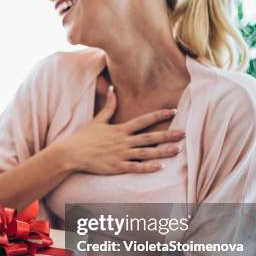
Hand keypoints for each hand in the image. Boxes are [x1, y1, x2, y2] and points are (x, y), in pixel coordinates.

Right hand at [58, 86, 184, 174]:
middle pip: (150, 137)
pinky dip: (148, 167)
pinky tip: (161, 166)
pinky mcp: (116, 167)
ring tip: (178, 150)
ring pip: (146, 153)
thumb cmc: (83, 137)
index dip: (159, 115)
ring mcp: (120, 154)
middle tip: (184, 133)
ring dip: (163, 151)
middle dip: (168, 134)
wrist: (71, 153)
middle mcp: (123, 141)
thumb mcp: (97, 120)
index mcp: (119, 129)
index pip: (143, 120)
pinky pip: (135, 167)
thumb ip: (108, 106)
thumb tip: (112, 89)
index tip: (173, 111)